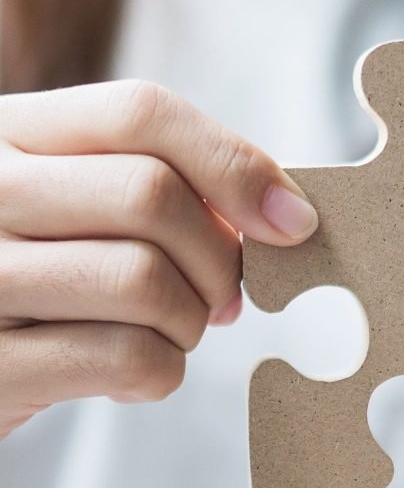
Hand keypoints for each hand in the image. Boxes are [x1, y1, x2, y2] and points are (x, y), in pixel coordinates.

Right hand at [0, 80, 317, 438]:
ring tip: (170, 334)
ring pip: (144, 281)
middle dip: (219, 260)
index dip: (234, 165)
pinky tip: (134, 374)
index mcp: (10, 136)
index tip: (292, 222)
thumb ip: (160, 189)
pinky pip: (127, 358)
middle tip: (223, 300)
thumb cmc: (47, 288)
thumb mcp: (79, 213)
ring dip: (190, 322)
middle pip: (151, 195)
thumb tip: (283, 216)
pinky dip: (161, 373)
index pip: (140, 113)